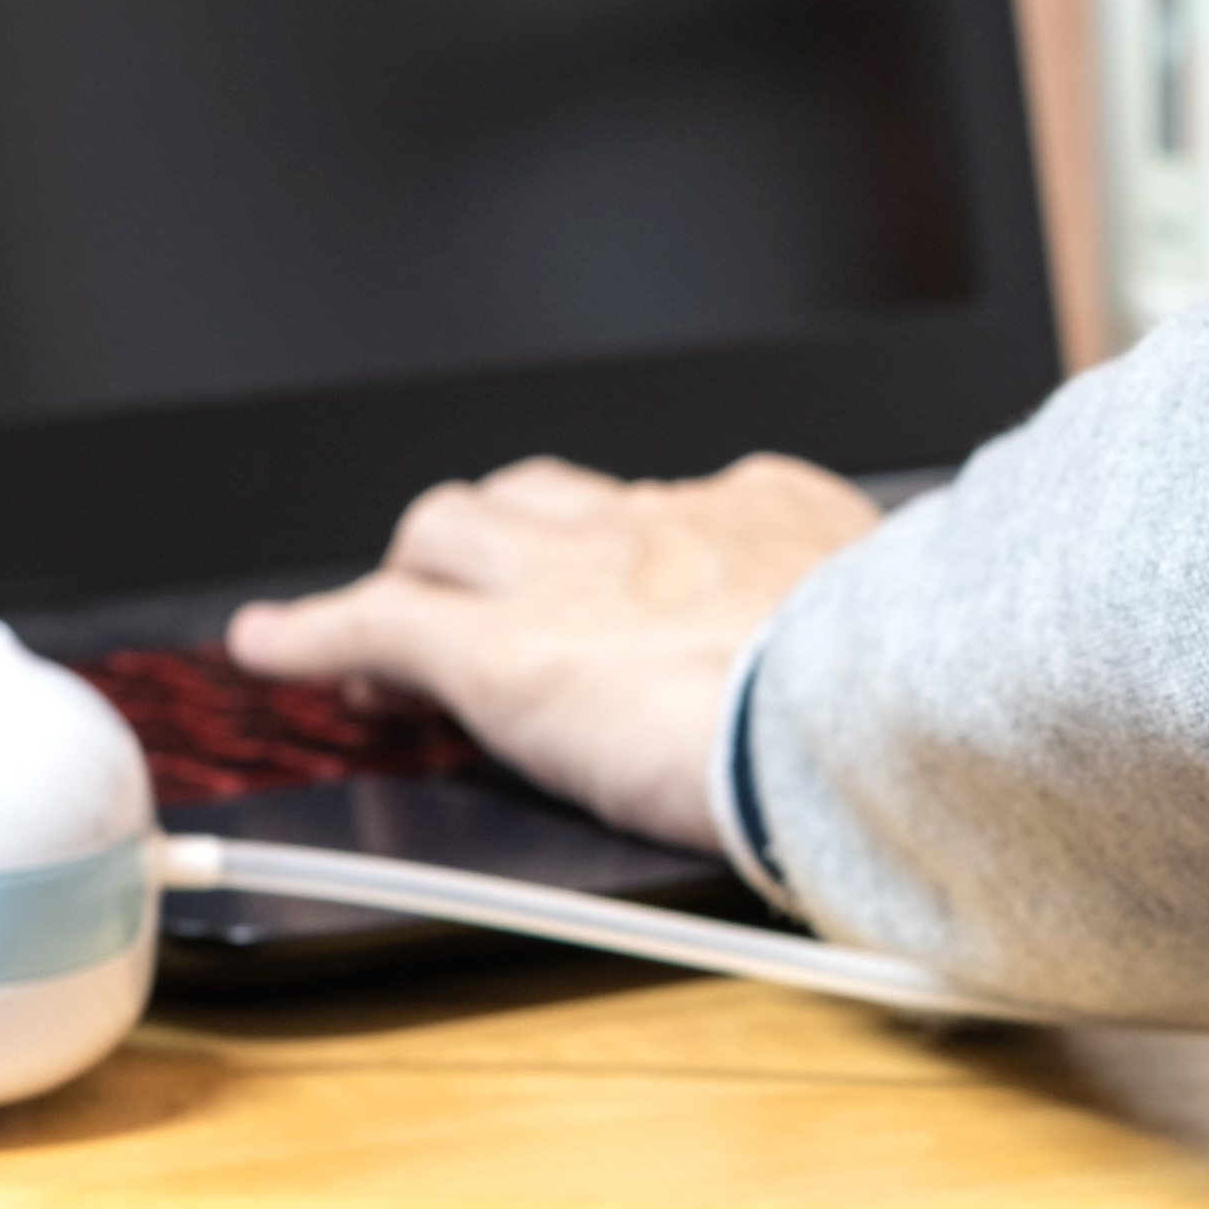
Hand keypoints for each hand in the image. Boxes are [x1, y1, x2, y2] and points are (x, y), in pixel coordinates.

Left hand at [228, 454, 877, 848]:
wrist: (878, 709)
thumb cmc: (921, 697)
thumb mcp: (920, 645)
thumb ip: (902, 643)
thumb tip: (940, 697)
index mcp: (773, 522)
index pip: (673, 511)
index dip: (620, 552)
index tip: (621, 591)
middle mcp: (660, 526)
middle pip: (543, 500)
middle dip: (500, 544)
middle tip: (479, 601)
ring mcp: (570, 580)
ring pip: (451, 534)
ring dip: (415, 575)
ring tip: (379, 635)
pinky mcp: (498, 650)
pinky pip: (375, 622)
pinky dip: (312, 634)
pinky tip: (268, 649)